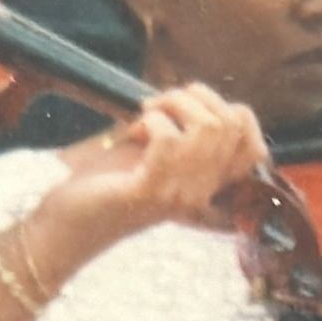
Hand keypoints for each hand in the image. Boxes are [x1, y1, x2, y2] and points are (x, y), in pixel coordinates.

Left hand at [33, 83, 269, 275]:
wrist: (66, 225)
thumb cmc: (106, 185)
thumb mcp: (154, 157)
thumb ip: (183, 135)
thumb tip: (192, 95)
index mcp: (208, 188)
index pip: (255, 147)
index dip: (231, 112)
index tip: (191, 107)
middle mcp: (201, 195)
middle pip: (231, 123)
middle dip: (194, 96)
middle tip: (160, 105)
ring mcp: (179, 196)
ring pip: (208, 126)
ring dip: (172, 103)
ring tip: (147, 113)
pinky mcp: (149, 192)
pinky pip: (168, 137)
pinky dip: (149, 120)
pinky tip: (132, 131)